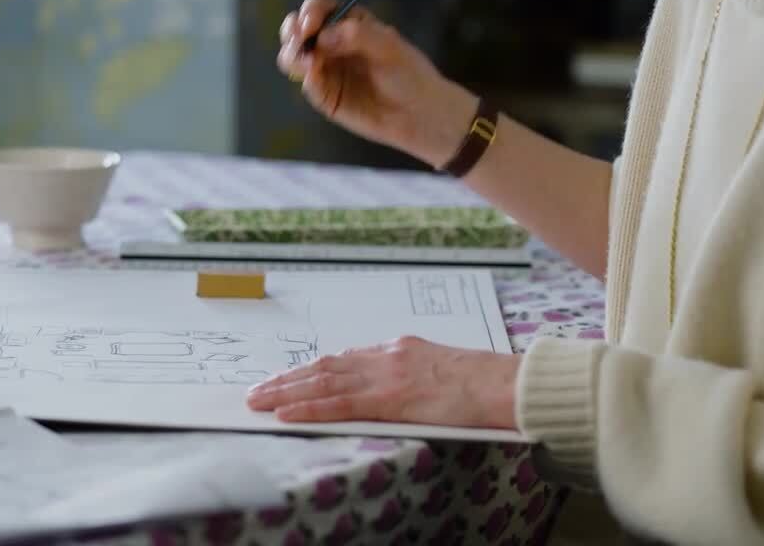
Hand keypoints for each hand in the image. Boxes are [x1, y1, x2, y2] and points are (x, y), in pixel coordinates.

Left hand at [246, 336, 520, 429]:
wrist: (505, 385)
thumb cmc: (486, 384)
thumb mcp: (443, 372)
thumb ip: (414, 376)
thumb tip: (399, 393)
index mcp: (401, 349)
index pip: (346, 359)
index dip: (313, 369)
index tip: (290, 377)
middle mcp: (388, 356)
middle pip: (326, 366)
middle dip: (289, 379)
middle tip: (258, 390)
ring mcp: (388, 375)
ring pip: (324, 382)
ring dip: (286, 392)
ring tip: (258, 401)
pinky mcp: (390, 397)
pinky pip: (339, 403)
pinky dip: (308, 407)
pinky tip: (285, 413)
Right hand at [278, 0, 477, 167]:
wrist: (419, 114)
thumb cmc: (409, 74)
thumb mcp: (389, 46)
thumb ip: (357, 35)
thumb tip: (323, 36)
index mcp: (349, 23)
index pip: (319, 8)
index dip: (310, 11)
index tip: (311, 24)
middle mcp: (332, 43)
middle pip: (298, 29)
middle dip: (292, 31)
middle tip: (299, 40)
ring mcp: (326, 69)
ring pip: (294, 55)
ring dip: (292, 55)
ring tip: (306, 62)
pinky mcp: (325, 95)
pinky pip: (307, 83)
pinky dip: (306, 78)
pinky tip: (314, 77)